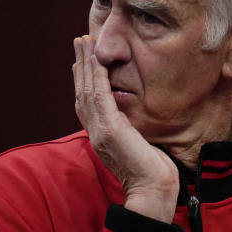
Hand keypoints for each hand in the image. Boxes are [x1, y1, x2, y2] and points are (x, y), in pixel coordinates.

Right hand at [73, 35, 179, 222]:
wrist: (152, 190)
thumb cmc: (151, 171)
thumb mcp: (137, 144)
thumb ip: (130, 129)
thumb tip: (134, 118)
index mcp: (100, 134)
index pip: (87, 100)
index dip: (83, 77)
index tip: (84, 58)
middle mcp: (94, 130)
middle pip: (81, 90)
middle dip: (80, 63)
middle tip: (79, 40)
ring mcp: (99, 130)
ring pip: (86, 89)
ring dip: (85, 63)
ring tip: (83, 41)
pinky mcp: (109, 129)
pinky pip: (99, 96)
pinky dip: (95, 77)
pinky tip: (96, 60)